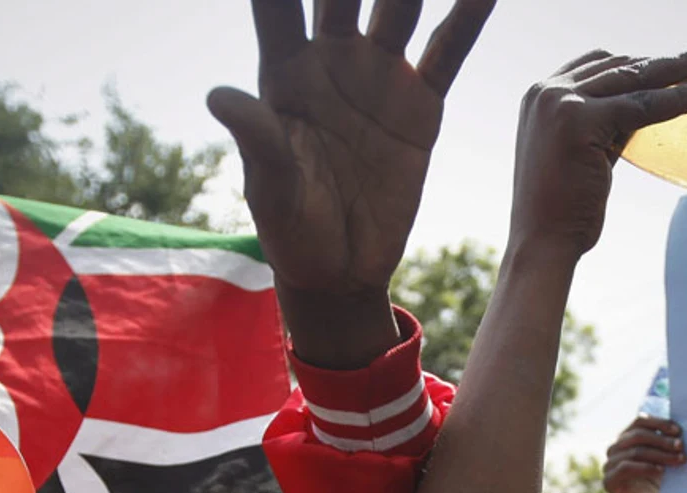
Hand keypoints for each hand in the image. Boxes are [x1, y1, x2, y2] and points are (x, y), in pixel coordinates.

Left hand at [209, 0, 494, 366]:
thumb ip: (255, 136)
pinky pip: (447, 49)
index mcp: (282, 71)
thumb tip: (219, 95)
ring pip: (398, 3)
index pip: (277, 1)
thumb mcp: (268, 185)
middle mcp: (330, 59)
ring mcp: (377, 76)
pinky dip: (467, 13)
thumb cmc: (289, 229)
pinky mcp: (418, 103)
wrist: (340, 270)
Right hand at [509, 50, 686, 258]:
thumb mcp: (582, 154)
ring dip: (682, 68)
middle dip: (670, 59)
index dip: (642, 61)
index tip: (680, 63)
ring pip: (635, 77)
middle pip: (621, 64)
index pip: (600, 64)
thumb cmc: (562, 212)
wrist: (542, 244)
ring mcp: (559, 103)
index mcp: (540, 96)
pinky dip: (680, 97)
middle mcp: (546, 92)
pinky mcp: (578, 120)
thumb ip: (604, 128)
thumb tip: (642, 113)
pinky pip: (643, 104)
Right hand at [602, 414, 683, 492]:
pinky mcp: (609, 481)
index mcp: (627, 437)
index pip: (640, 422)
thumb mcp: (666, 456)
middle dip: (662, 440)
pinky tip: (661, 470)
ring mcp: (609, 465)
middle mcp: (615, 449)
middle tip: (682, 446)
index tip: (679, 431)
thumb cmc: (662, 481)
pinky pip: (626, 468)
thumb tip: (681, 427)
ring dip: (660, 454)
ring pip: (635, 451)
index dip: (659, 423)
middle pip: (637, 435)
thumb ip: (668, 440)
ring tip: (679, 460)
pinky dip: (646, 467)